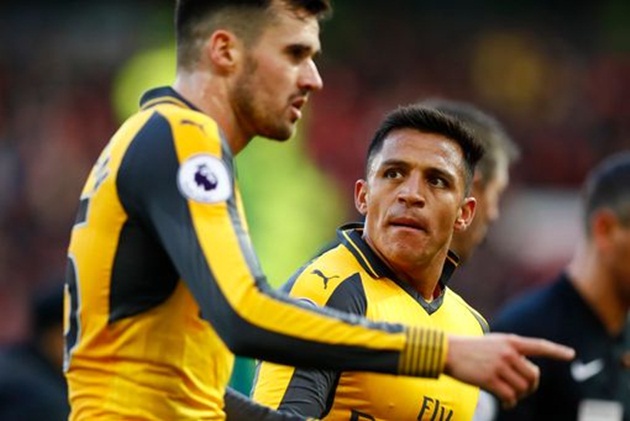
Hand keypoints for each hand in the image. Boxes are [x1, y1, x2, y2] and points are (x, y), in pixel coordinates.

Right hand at [444, 333, 574, 408]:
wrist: (447, 351)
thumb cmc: (469, 349)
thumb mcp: (492, 344)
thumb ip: (511, 354)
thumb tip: (530, 377)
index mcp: (510, 341)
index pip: (538, 346)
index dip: (556, 351)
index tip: (571, 354)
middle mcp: (508, 352)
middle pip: (533, 376)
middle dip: (530, 386)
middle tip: (522, 390)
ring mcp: (499, 366)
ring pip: (522, 388)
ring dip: (518, 395)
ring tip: (509, 394)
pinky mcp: (490, 379)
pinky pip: (510, 396)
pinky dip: (510, 402)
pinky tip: (505, 401)